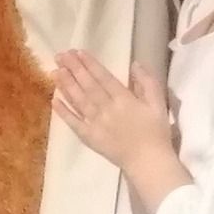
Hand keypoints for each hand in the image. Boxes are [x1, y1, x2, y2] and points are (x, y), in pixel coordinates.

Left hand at [53, 52, 172, 168]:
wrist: (148, 161)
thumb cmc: (156, 132)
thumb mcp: (159, 104)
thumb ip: (148, 83)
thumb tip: (135, 64)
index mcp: (124, 100)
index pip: (103, 78)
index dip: (90, 64)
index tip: (78, 52)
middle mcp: (107, 109)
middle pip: (87, 86)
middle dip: (73, 69)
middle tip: (60, 55)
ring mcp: (95, 123)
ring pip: (78, 100)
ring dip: (65, 85)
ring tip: (55, 71)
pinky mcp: (88, 137)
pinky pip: (73, 122)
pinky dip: (63, 111)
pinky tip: (54, 100)